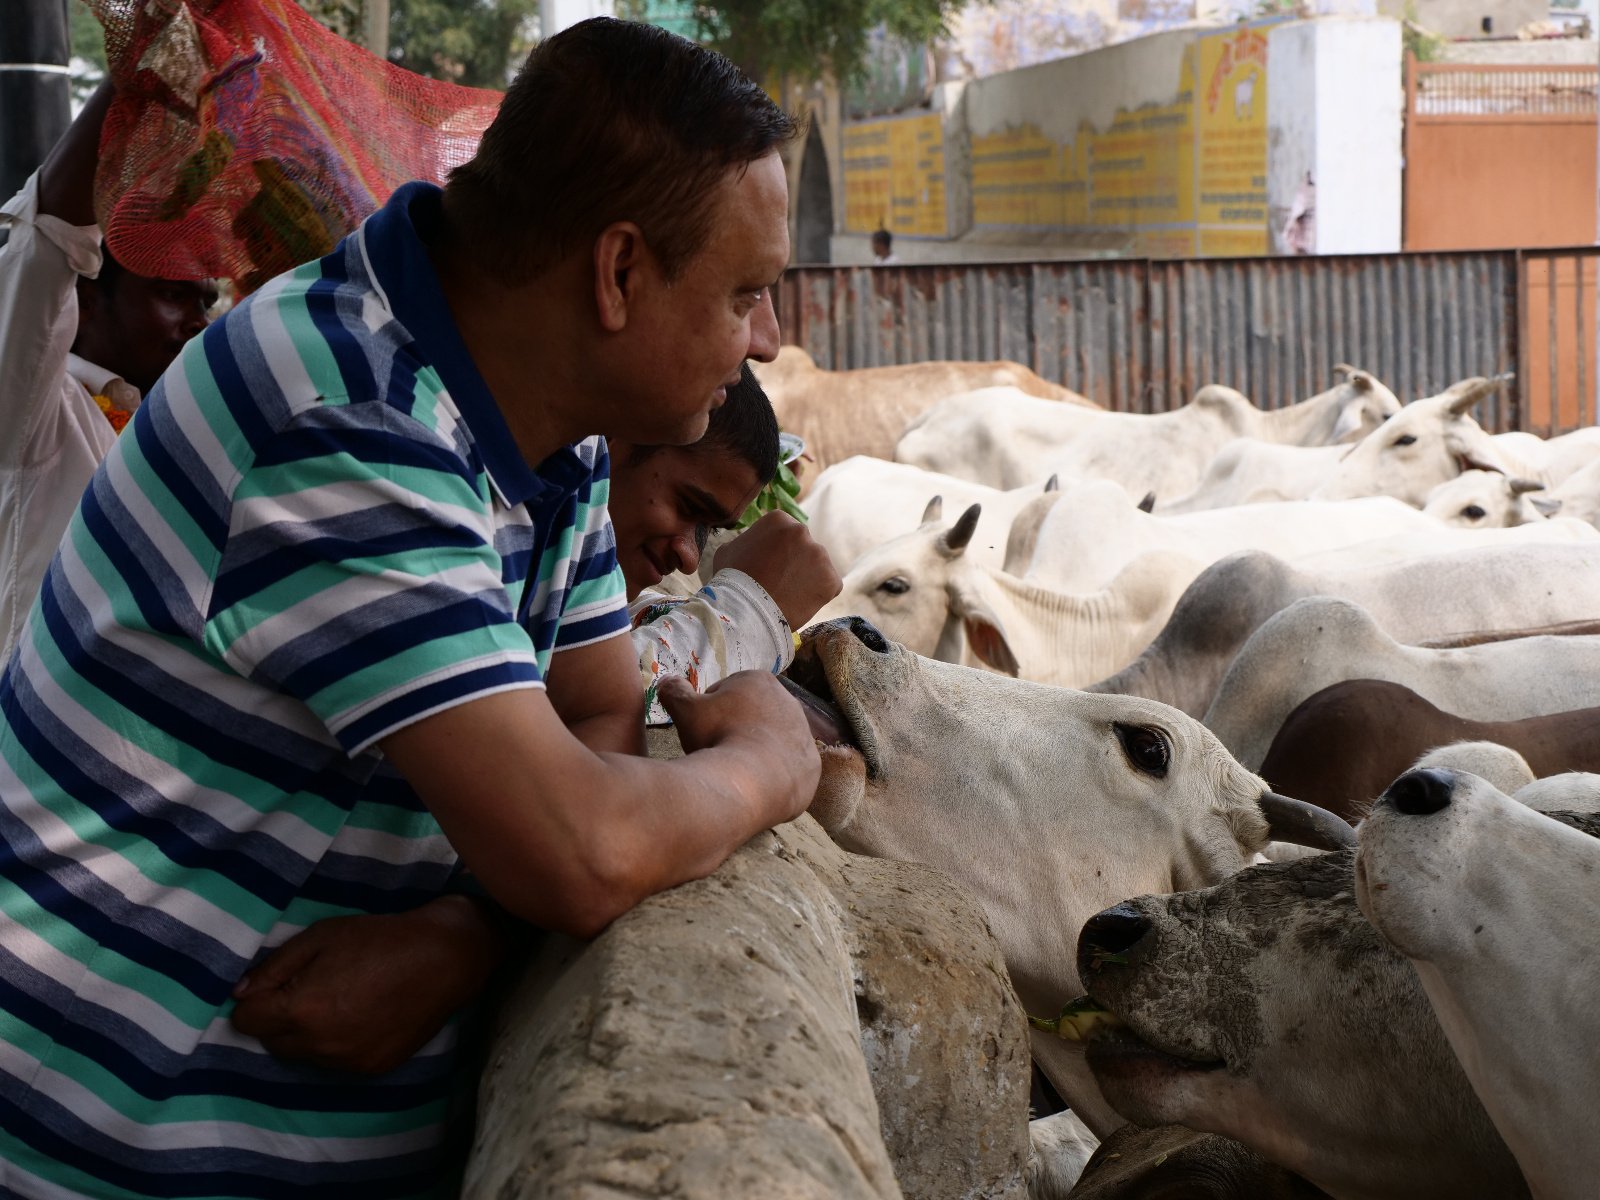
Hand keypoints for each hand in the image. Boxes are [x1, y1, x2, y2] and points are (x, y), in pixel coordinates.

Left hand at [229, 896, 508, 1074]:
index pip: (245, 1021)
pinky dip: (337, 1042)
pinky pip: (334, 1062)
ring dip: (307, 1033)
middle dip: (279, 1017)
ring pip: (303, 1055)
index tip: (274, 984)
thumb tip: (240, 993)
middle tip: (309, 987)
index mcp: (302, 1010)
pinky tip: (362, 1014)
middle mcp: (320, 1046)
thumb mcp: (322, 936)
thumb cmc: (381, 938)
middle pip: (271, 1042)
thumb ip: (275, 966)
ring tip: (339, 999)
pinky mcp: (371, 1069)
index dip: (254, 999)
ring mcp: (347, 1063)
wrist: (444, 958)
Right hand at [658, 671, 819, 824]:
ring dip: (753, 753)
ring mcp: (804, 733)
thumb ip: (674, 691)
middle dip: (733, 731)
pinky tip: (754, 786)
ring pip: (769, 743)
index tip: (701, 733)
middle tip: (716, 753)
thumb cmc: (718, 737)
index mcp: (758, 680)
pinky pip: (786, 769)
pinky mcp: (811, 763)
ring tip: (734, 772)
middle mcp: (788, 700)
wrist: (753, 779)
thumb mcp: (686, 711)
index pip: (726, 694)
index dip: (708, 714)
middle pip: (750, 717)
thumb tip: (666, 681)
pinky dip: (771, 776)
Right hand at [712, 512, 840, 628]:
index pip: (785, 534)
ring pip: (817, 567)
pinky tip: (801, 603)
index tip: (769, 568)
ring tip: (788, 596)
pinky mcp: (831, 579)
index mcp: (778, 520)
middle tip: (780, 583)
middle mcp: (802, 531)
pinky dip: (819, 595)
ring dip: (807, 579)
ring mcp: (820, 555)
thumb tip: (752, 543)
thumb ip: (746, 541)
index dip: (777, 553)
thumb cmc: (732, 581)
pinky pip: (829, 586)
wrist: (744, 611)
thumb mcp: (728, 550)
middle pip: (803, 548)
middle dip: (795, 563)